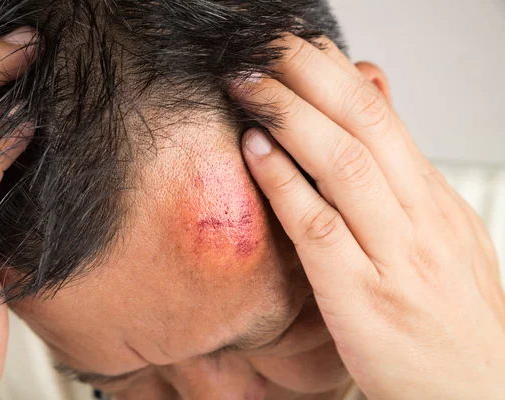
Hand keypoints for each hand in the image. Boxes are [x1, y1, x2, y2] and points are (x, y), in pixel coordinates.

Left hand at [231, 33, 504, 398]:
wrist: (476, 391)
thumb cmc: (448, 312)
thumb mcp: (438, 233)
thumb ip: (400, 173)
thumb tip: (373, 106)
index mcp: (434, 201)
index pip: (383, 118)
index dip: (335, 76)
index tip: (299, 48)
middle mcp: (419, 219)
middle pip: (364, 126)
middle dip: (309, 76)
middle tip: (266, 45)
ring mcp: (393, 256)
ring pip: (343, 166)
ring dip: (291, 117)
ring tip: (251, 84)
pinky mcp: (362, 295)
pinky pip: (318, 228)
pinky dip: (284, 183)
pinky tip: (256, 151)